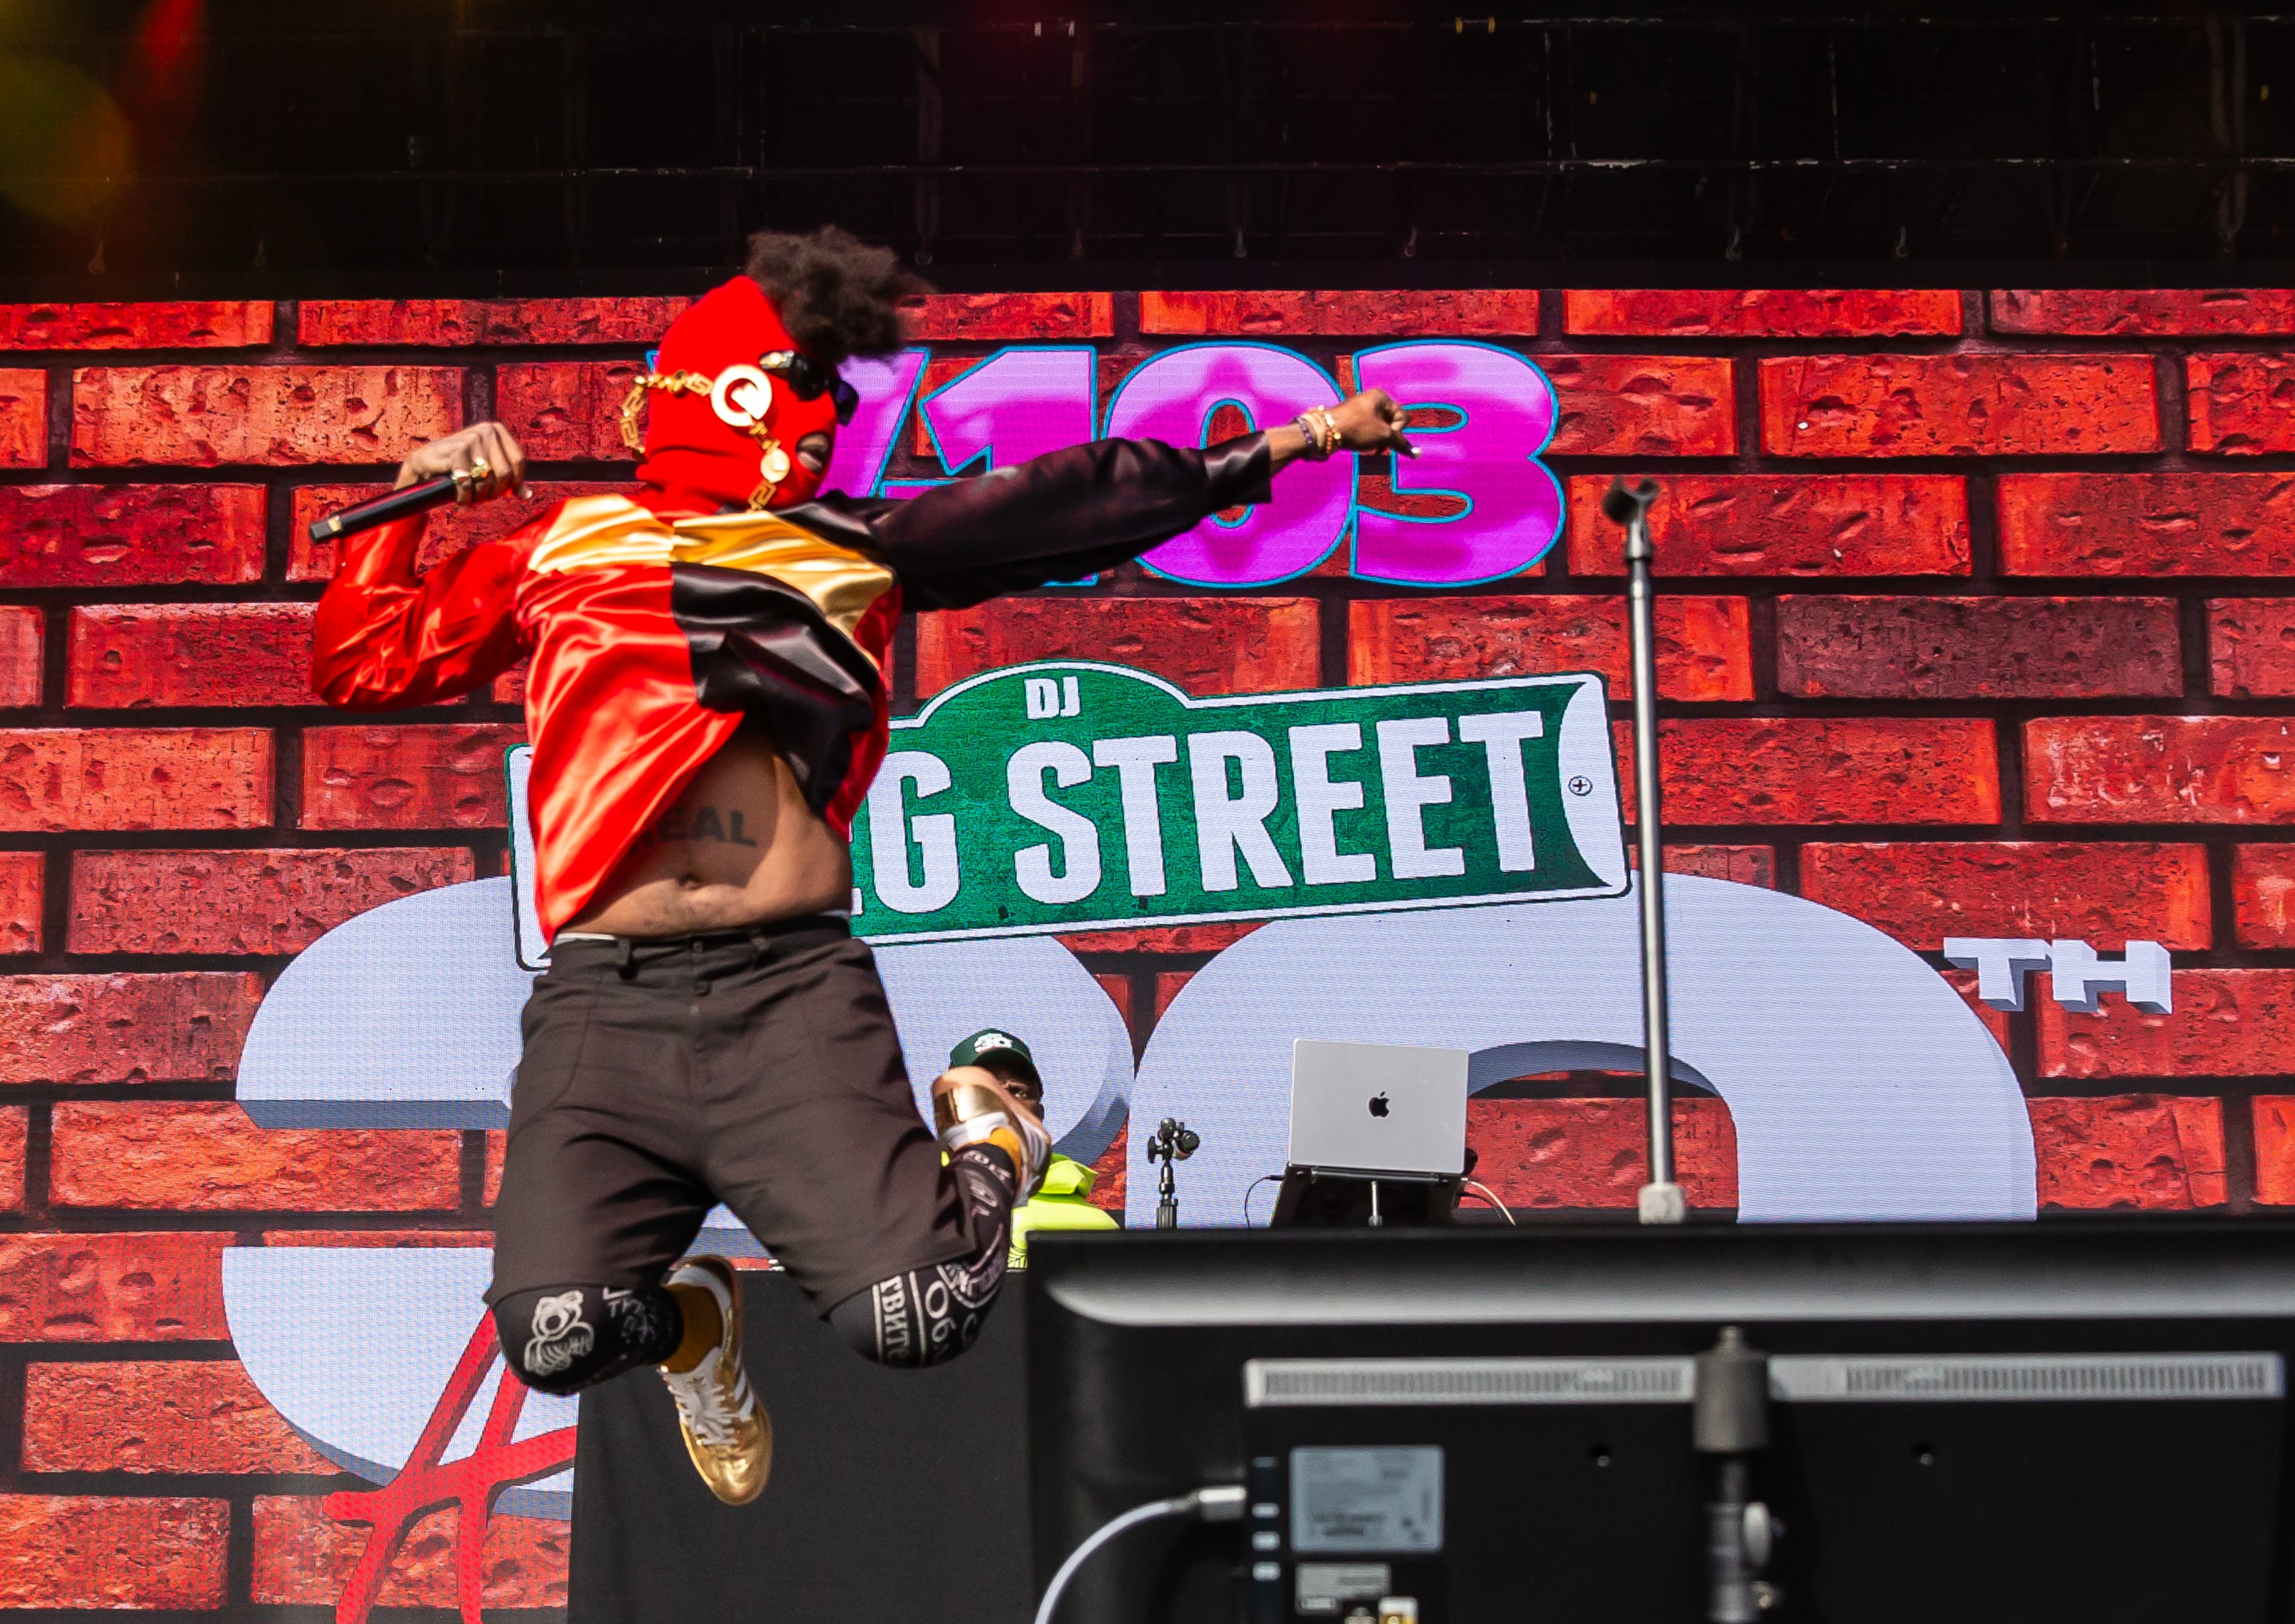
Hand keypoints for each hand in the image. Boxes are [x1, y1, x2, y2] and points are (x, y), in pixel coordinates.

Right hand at [395, 421, 526, 502]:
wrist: (424, 469)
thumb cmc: (458, 471)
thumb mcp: (486, 474)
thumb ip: (508, 482)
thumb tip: (527, 494)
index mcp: (497, 431)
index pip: (519, 462)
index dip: (512, 483)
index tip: (499, 493)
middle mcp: (486, 430)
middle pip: (504, 472)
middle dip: (493, 493)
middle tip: (480, 499)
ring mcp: (471, 437)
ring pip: (487, 478)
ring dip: (477, 496)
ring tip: (468, 499)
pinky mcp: (455, 449)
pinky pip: (467, 481)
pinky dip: (464, 496)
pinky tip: (459, 499)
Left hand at [1327, 387, 1415, 457]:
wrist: (1326, 431)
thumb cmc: (1357, 428)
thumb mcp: (1383, 435)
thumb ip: (1400, 442)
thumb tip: (1416, 453)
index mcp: (1382, 397)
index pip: (1402, 416)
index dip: (1397, 430)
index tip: (1385, 437)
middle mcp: (1372, 399)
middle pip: (1392, 422)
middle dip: (1387, 437)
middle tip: (1377, 445)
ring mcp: (1362, 409)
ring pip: (1380, 428)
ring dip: (1378, 440)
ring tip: (1368, 446)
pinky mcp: (1353, 419)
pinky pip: (1369, 430)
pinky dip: (1368, 439)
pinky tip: (1361, 445)